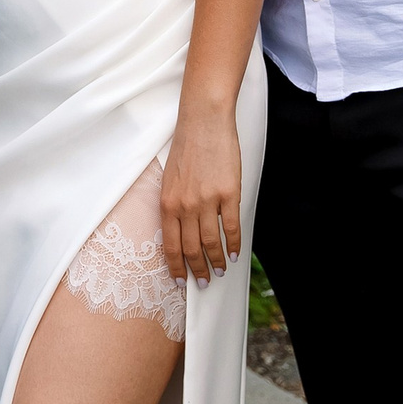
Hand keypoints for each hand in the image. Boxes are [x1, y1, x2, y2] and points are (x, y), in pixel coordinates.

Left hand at [160, 101, 242, 286]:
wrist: (204, 121)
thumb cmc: (186, 148)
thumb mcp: (169, 180)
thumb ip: (173, 206)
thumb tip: (180, 233)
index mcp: (167, 203)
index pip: (171, 246)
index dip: (176, 267)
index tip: (181, 281)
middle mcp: (185, 206)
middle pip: (192, 249)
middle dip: (198, 270)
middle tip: (205, 282)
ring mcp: (208, 200)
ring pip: (212, 242)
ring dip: (216, 261)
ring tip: (221, 270)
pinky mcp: (229, 193)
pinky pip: (232, 226)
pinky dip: (234, 244)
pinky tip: (235, 253)